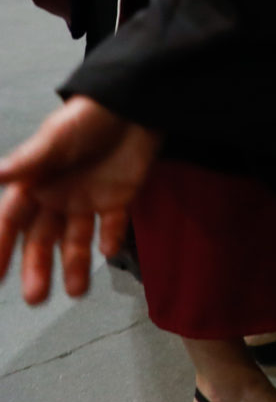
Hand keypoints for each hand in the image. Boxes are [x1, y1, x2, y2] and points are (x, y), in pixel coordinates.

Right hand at [0, 97, 161, 303]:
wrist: (136, 102)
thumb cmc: (89, 116)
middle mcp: (57, 196)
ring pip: (75, 240)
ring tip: (75, 293)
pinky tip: (108, 251)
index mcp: (35, 183)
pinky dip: (110, 239)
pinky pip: (112, 225)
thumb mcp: (57, 136)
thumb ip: (30, 160)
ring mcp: (88, 199)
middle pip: (42, 239)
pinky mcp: (119, 198)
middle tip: (36, 299)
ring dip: (74, 265)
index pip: (11, 222)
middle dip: (37, 268)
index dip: (1, 248)